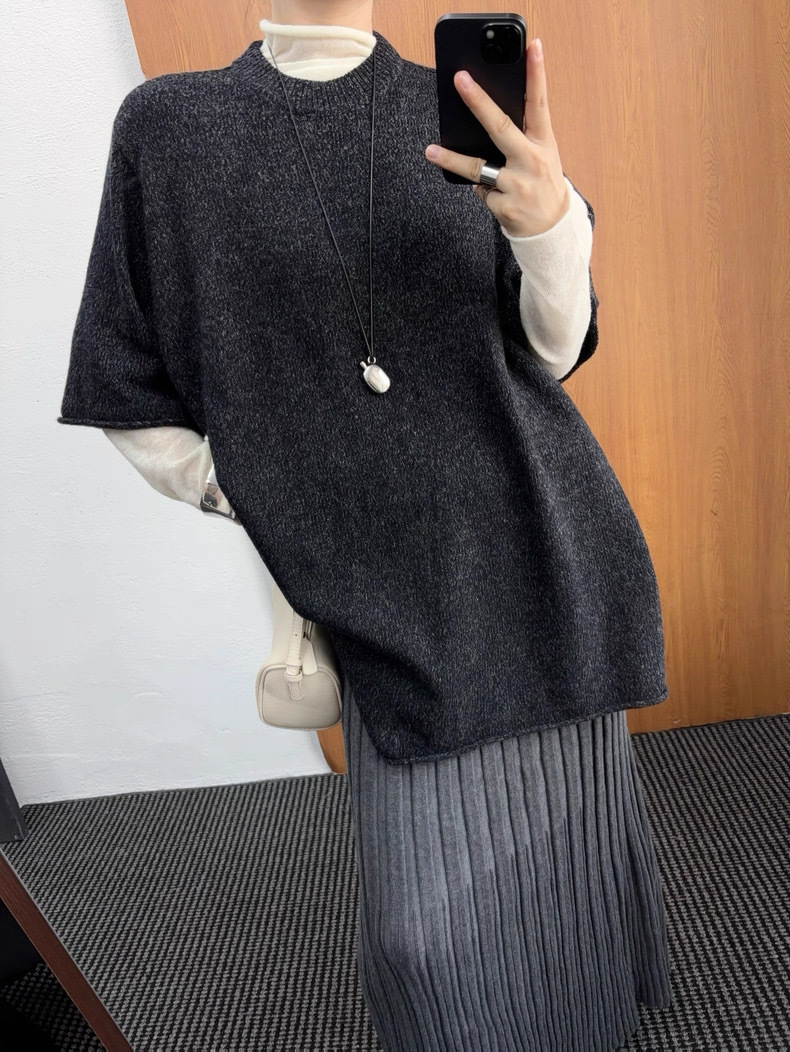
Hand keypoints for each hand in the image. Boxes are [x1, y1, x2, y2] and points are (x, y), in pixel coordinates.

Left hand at [424, 37, 568, 237]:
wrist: (552, 229)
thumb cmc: (543, 184)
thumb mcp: (543, 156)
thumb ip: (522, 137)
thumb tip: (484, 121)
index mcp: (543, 142)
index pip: (540, 102)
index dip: (537, 73)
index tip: (532, 47)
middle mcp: (532, 160)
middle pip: (500, 127)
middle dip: (479, 102)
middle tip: (461, 80)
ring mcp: (518, 185)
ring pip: (477, 167)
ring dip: (452, 159)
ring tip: (432, 152)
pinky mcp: (505, 206)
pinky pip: (481, 192)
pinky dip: (484, 192)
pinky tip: (498, 197)